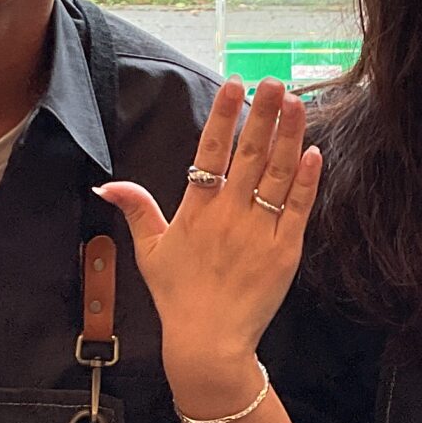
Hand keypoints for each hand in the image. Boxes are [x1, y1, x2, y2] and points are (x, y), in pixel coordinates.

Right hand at [97, 79, 321, 411]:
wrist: (209, 342)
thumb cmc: (178, 297)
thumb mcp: (149, 252)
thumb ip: (136, 210)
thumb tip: (107, 185)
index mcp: (196, 210)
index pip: (211, 151)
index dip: (223, 115)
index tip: (236, 83)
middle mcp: (229, 214)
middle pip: (250, 153)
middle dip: (263, 114)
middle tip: (275, 80)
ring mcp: (259, 230)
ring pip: (278, 173)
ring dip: (289, 136)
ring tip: (298, 102)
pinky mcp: (284, 250)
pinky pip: (298, 207)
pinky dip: (306, 179)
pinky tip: (313, 151)